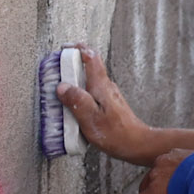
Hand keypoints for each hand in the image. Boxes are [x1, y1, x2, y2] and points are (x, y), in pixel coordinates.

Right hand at [58, 48, 167, 165]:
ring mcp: (109, 95)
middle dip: (72, 65)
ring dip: (76, 81)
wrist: (137, 144)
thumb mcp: (90, 118)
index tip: (64, 48)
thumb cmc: (115, 133)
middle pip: (89, 67)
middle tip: (56, 70)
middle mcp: (106, 86)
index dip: (78, 49)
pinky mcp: (110, 105)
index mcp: (100, 85)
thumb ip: (76, 101)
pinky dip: (81, 94)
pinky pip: (92, 93)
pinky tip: (74, 107)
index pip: (91, 57)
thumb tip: (61, 87)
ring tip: (61, 90)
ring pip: (90, 81)